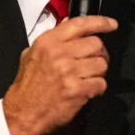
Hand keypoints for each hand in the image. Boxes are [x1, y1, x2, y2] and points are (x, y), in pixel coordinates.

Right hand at [2, 15, 117, 134]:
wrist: (22, 112)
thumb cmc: (27, 85)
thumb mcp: (31, 53)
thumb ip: (52, 38)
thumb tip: (68, 23)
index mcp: (48, 42)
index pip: (80, 24)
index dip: (101, 22)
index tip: (111, 24)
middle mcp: (59, 54)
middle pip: (96, 44)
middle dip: (100, 53)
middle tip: (94, 61)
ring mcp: (69, 72)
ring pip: (101, 64)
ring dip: (98, 72)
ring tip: (88, 77)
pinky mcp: (77, 90)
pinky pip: (101, 83)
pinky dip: (98, 88)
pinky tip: (88, 90)